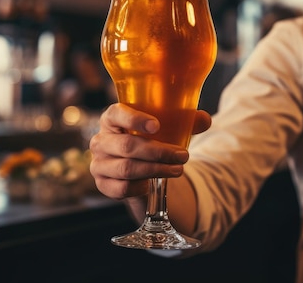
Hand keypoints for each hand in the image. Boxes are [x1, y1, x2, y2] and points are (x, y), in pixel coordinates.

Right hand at [89, 103, 211, 199]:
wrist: (139, 165)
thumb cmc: (151, 140)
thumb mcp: (167, 127)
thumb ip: (186, 121)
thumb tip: (204, 119)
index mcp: (112, 118)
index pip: (116, 114)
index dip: (135, 119)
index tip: (156, 126)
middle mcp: (101, 140)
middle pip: (127, 146)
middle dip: (159, 152)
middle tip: (183, 155)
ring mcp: (99, 163)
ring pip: (127, 169)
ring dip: (156, 170)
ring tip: (177, 170)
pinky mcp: (103, 184)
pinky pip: (122, 188)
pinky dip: (141, 187)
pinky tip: (153, 184)